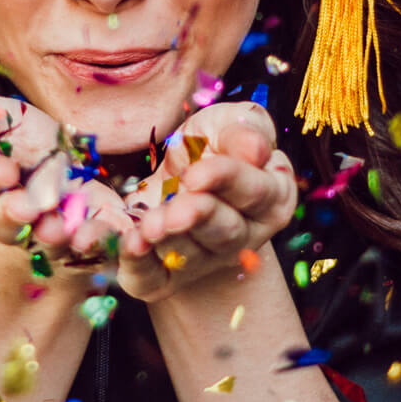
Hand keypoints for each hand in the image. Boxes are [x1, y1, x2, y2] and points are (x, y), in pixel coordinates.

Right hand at [0, 96, 132, 272]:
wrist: (63, 174)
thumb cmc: (19, 140)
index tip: (4, 170)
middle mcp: (9, 219)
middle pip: (5, 223)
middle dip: (15, 215)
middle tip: (27, 208)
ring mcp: (48, 234)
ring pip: (48, 241)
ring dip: (53, 236)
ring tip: (59, 229)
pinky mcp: (89, 240)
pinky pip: (96, 244)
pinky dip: (103, 237)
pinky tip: (113, 230)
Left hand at [117, 101, 296, 302]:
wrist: (174, 179)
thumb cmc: (208, 146)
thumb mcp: (226, 124)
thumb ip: (245, 129)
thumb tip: (256, 148)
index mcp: (271, 195)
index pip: (255, 190)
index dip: (225, 180)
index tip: (195, 174)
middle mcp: (244, 235)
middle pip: (225, 231)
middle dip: (196, 219)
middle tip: (172, 214)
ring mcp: (206, 260)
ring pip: (189, 255)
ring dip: (167, 240)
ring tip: (147, 226)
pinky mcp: (166, 277)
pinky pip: (152, 277)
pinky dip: (138, 264)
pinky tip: (129, 244)